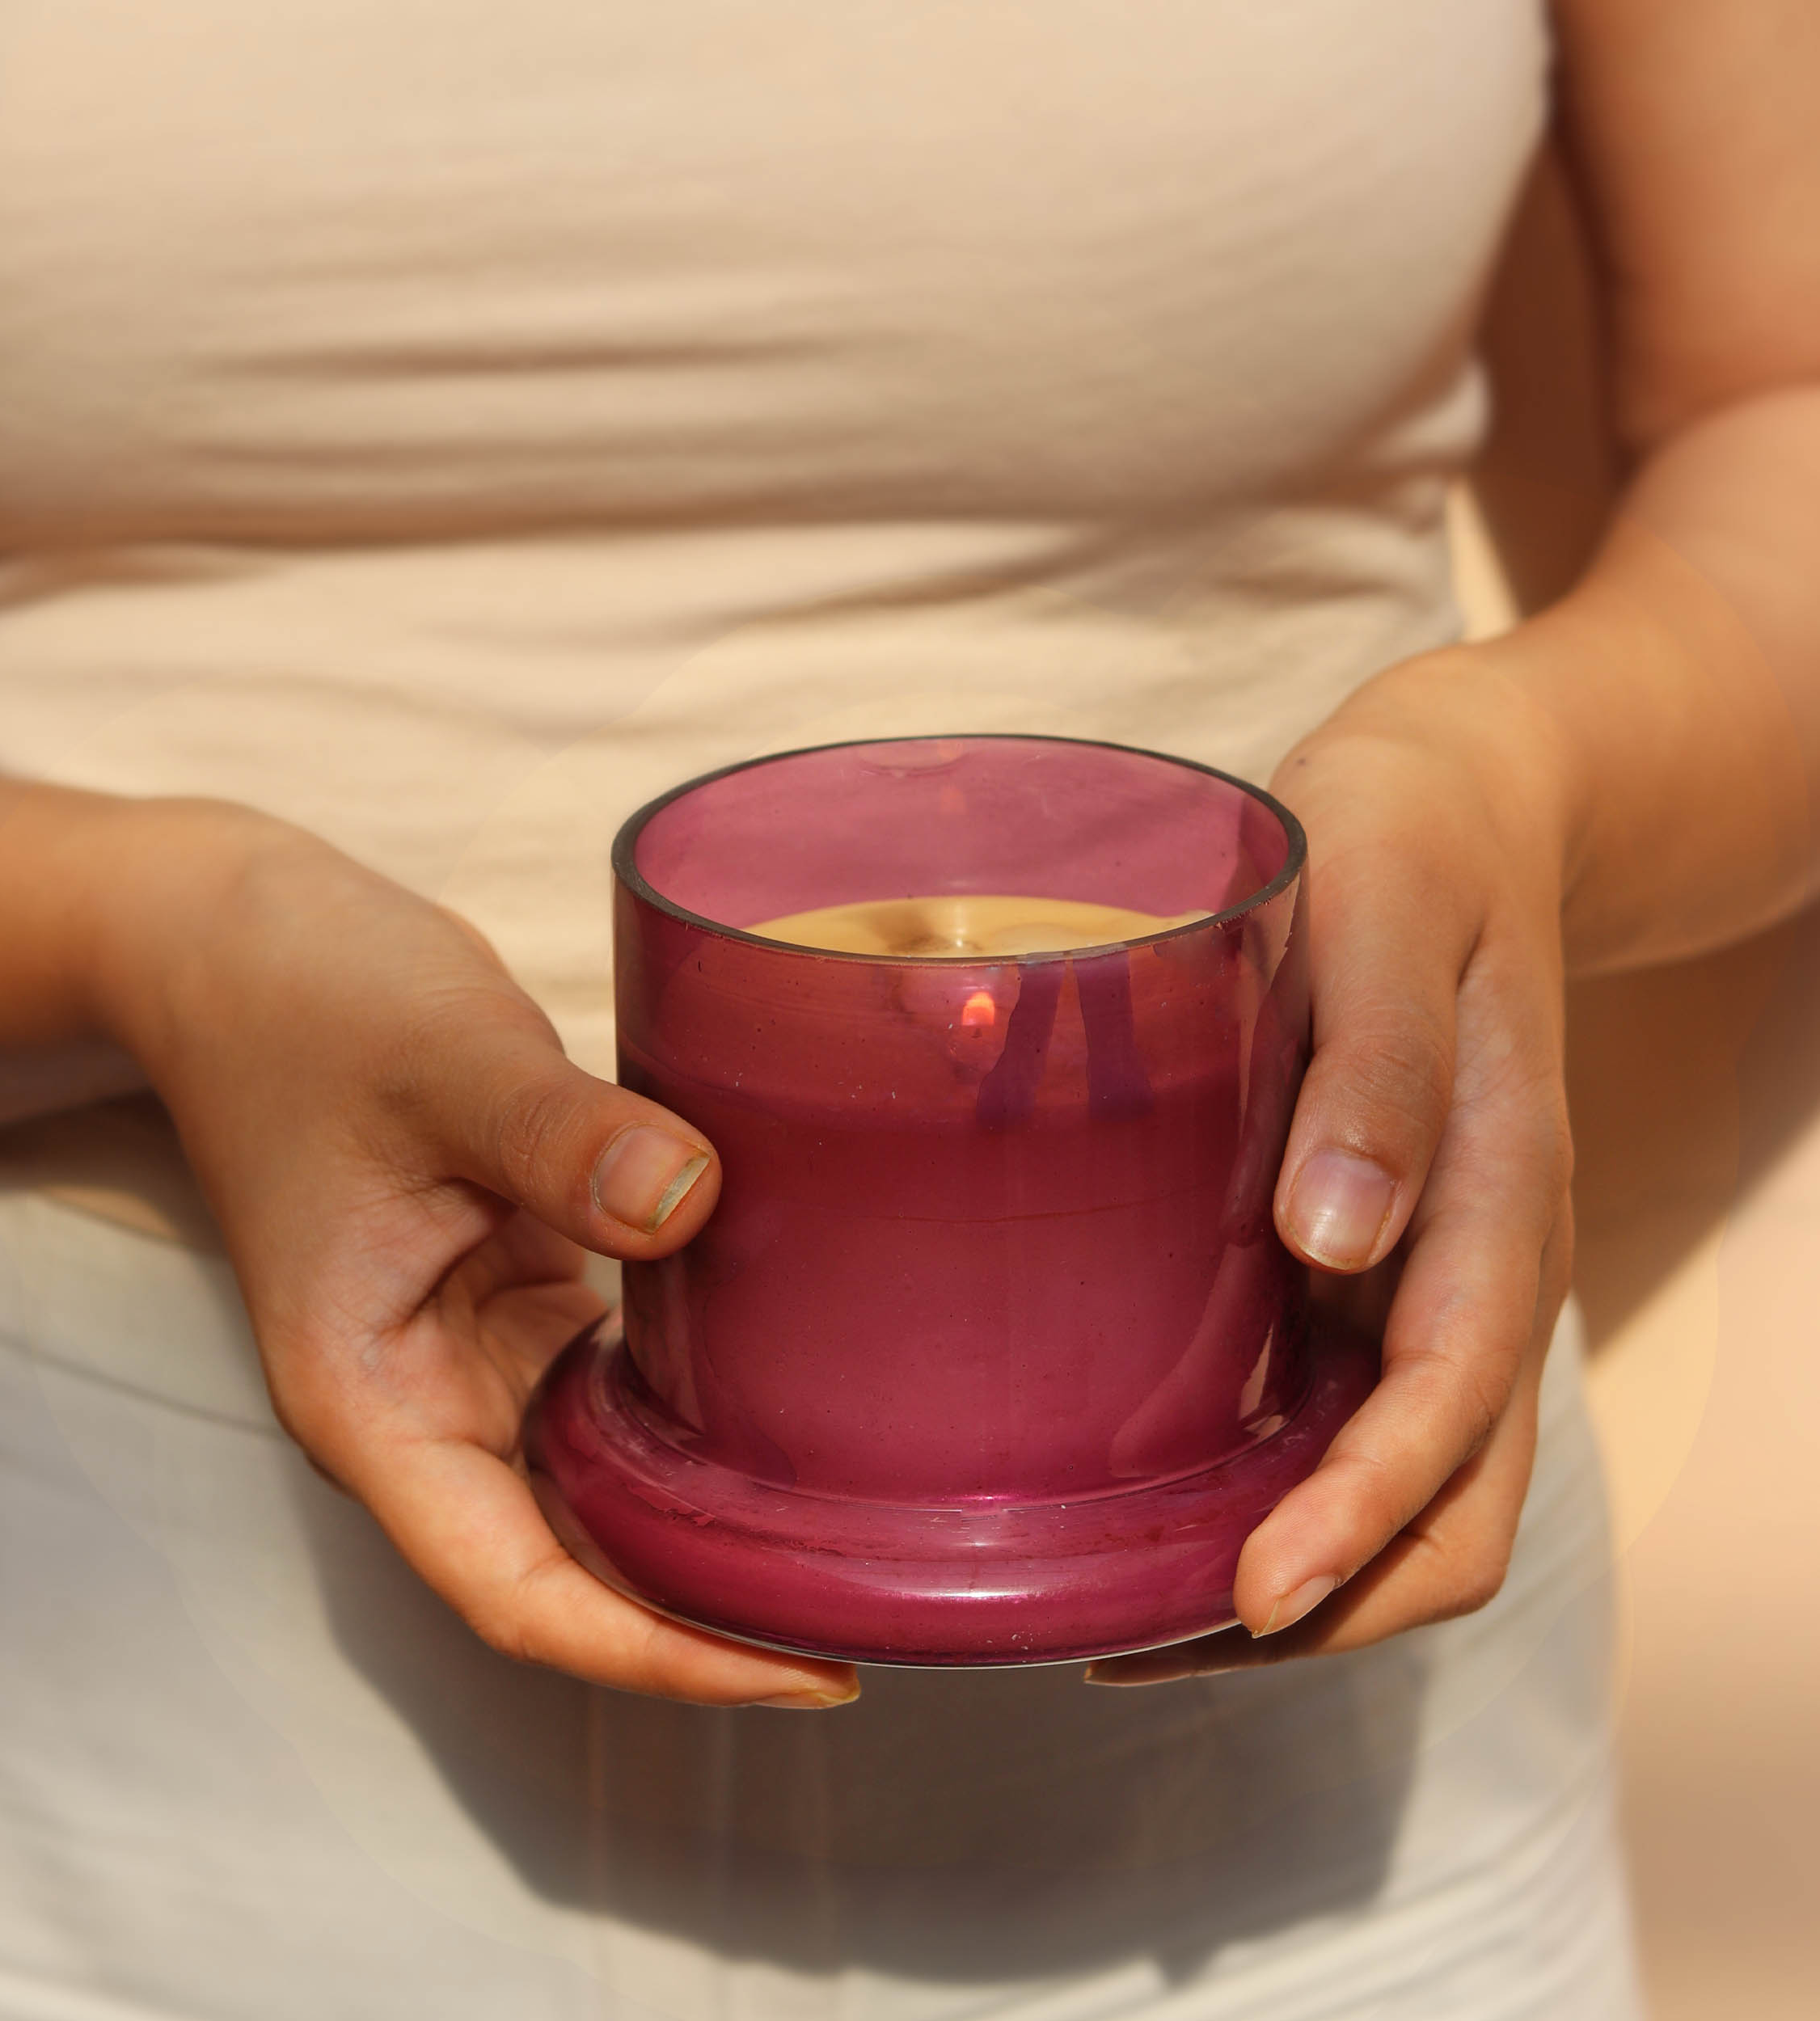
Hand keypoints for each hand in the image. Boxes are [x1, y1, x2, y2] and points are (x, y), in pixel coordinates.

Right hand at [84, 803, 857, 1708]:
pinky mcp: (510, 1292)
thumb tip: (691, 1202)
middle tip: (872, 1612)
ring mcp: (466, 1352)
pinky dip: (690, 1417)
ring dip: (705, 1524)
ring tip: (856, 1542)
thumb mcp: (437, 1061)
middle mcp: (420, 1403)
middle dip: (706, 1613)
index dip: (657, 1654)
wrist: (237, 944)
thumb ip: (557, 1139)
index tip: (799, 1674)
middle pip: (570, 1566)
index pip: (514, 1589)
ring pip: (597, 1488)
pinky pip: (611, 1389)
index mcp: (372, 1398)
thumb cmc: (307, 1003)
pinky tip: (792, 1412)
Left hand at [1091, 650, 1576, 1683]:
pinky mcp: (1377, 1262)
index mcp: (1497, 1203)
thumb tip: (1341, 1242)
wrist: (1458, 808)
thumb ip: (1376, 1069)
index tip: (1242, 1600)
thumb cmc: (1407, 848)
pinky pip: (1348, 1418)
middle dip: (1325, 1602)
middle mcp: (1473, 1270)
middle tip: (1142, 1639)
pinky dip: (1272, 1492)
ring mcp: (1431, 1277)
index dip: (1356, 1523)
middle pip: (1450, 1507)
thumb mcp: (1384, 916)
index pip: (1449, 1413)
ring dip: (1294, 1573)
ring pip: (1403, 1486)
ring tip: (1126, 1609)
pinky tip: (1153, 1497)